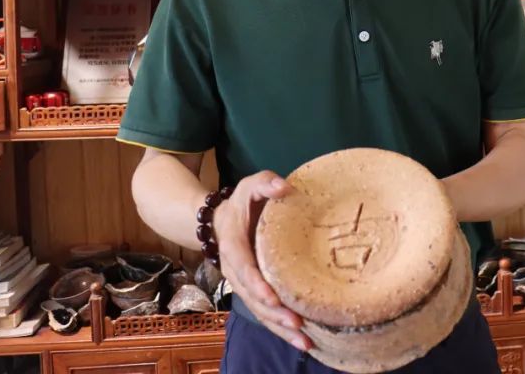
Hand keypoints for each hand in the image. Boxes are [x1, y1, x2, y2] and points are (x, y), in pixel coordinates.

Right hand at [212, 170, 311, 351]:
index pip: (245, 270)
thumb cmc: (242, 203)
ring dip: (280, 329)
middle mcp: (236, 271)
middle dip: (275, 315)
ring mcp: (244, 285)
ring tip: (305, 342)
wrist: (220, 220)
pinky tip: (302, 340)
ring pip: (260, 312)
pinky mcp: (254, 292)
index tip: (274, 299)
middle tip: (298, 325)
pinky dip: (280, 328)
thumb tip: (284, 187)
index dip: (258, 286)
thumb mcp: (250, 186)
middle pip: (253, 299)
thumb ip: (265, 183)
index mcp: (234, 247)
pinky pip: (265, 314)